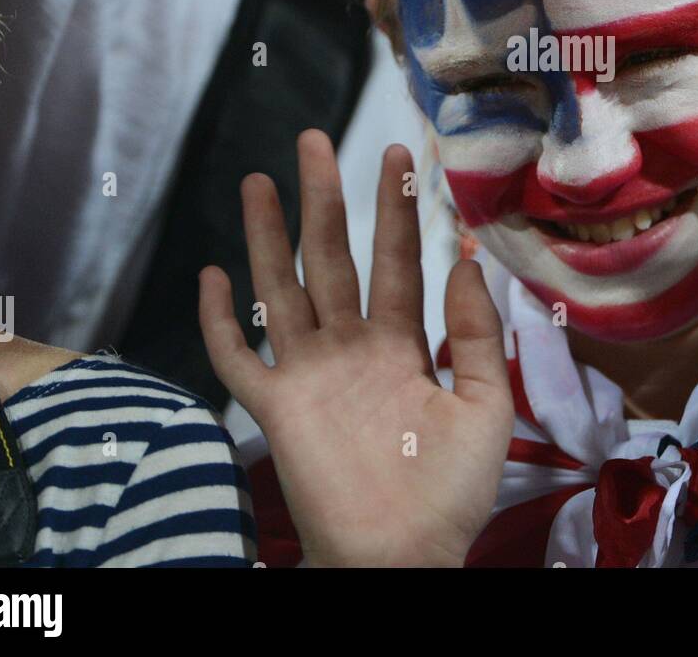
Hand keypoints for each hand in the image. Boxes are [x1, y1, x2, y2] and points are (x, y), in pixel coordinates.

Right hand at [199, 132, 513, 566]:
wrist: (402, 557)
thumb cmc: (450, 491)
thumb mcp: (484, 404)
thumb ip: (476, 333)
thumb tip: (465, 260)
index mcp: (403, 345)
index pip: (398, 261)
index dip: (397, 210)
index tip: (399, 155)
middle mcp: (351, 348)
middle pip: (332, 258)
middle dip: (323, 199)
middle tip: (312, 140)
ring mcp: (309, 374)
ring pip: (282, 289)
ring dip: (267, 237)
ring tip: (257, 181)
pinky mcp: (274, 409)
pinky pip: (237, 359)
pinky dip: (221, 320)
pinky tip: (212, 275)